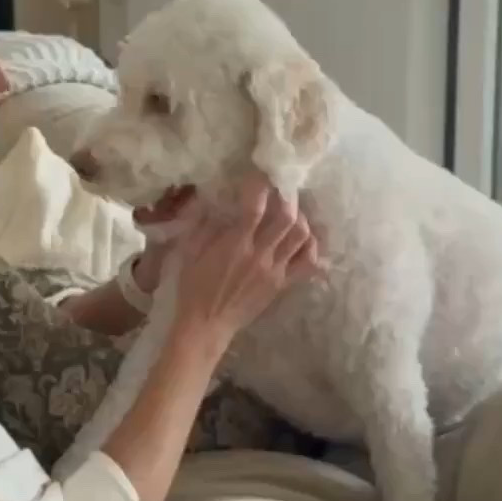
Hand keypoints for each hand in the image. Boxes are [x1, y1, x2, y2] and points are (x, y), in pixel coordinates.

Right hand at [173, 176, 321, 351]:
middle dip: (287, 196)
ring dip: (300, 217)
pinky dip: (312, 246)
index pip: (255, 208)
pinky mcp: (282, 285)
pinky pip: (309, 263)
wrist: (205, 326)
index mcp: (234, 246)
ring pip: (302, 237)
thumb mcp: (189, 251)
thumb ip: (203, 223)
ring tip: (291, 211)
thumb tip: (215, 197)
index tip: (259, 174)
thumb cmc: (192, 288)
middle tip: (281, 188)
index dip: (260, 185)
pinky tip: (303, 238)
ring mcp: (275, 271)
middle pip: (287, 218)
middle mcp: (260, 256)